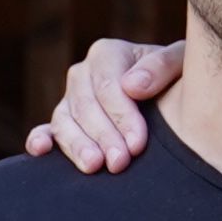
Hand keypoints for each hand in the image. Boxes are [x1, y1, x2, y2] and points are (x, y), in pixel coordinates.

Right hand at [21, 35, 180, 172]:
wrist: (175, 96)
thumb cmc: (180, 78)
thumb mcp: (181, 63)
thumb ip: (161, 67)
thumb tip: (132, 86)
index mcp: (108, 53)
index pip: (107, 85)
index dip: (121, 116)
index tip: (138, 143)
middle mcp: (83, 74)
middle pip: (85, 106)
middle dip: (103, 136)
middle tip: (120, 163)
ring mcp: (70, 100)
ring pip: (64, 121)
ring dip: (76, 145)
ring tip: (94, 167)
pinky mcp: (63, 123)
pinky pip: (46, 130)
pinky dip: (39, 140)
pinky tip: (40, 150)